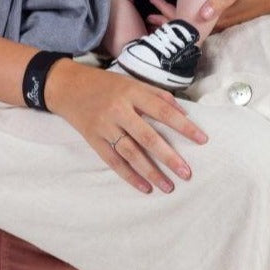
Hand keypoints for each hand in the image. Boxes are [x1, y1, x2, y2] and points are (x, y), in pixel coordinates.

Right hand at [44, 60, 207, 193]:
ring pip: (131, 153)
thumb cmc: (104, 84)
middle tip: (187, 173)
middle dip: (169, 156)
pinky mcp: (93, 139)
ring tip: (168, 186)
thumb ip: (156, 95)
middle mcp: (119, 109)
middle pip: (148, 136)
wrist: (66, 86)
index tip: (202, 139)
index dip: (184, 126)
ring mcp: (105, 126)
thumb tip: (182, 111)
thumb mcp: (130, 81)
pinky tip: (144, 187)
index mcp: (131, 92)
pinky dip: (129, 176)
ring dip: (151, 171)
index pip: (163, 111)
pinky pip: (113, 161)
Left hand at [147, 0, 261, 31]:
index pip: (189, 24)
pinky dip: (191, 14)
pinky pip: (206, 17)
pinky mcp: (232, 12)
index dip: (170, 20)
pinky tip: (186, 9)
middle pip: (190, 26)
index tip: (152, 13)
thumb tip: (201, 15)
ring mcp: (228, 18)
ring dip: (179, 18)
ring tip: (160, 14)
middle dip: (170, 21)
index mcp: (221, 16)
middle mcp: (222, 21)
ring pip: (197, 23)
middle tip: (150, 16)